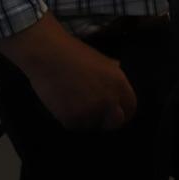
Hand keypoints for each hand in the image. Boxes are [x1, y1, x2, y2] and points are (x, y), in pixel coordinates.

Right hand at [0, 15, 136, 131]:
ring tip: (73, 102)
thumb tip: (117, 86)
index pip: (130, 108)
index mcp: (119, 84)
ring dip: (85, 119)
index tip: (113, 113)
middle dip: (106, 121)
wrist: (48, 55)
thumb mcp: (103, 62)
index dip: (122, 112)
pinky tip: (63, 103)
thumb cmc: (74, 54)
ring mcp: (91, 110)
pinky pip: (74, 125)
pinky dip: (69, 119)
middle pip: (116, 122)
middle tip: (94, 115)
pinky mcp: (72, 118)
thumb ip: (113, 77)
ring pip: (92, 125)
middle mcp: (109, 100)